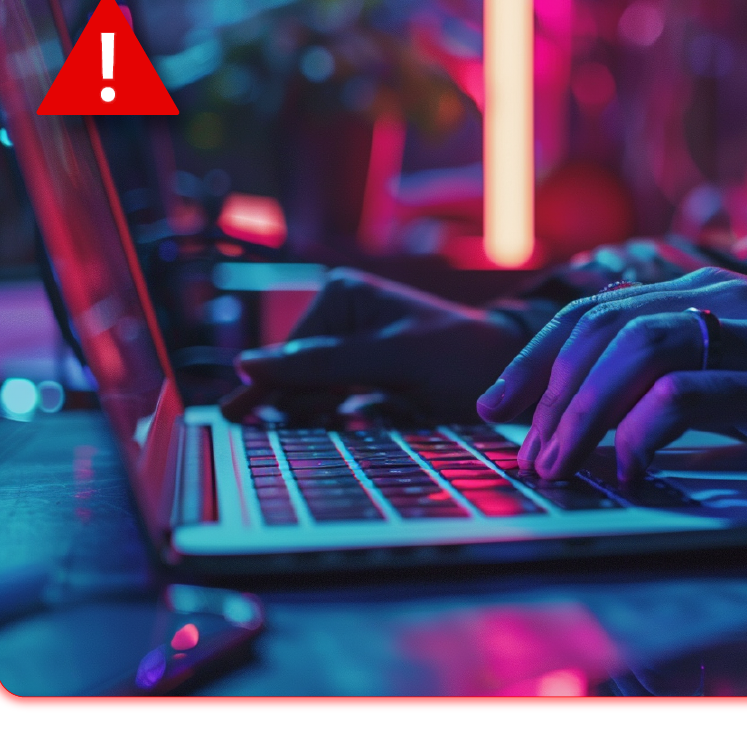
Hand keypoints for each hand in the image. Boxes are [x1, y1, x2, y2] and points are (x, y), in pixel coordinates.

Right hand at [220, 268, 528, 422]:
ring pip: (310, 399)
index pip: (289, 352)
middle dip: (281, 409)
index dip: (265, 389)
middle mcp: (341, 322)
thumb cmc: (463, 356)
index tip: (232, 420)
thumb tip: (248, 364)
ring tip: (277, 450)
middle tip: (243, 439)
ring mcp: (353, 356)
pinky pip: (334, 412)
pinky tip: (315, 445)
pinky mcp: (368, 387)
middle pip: (295, 376)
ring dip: (303, 423)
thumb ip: (323, 363)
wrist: (515, 382)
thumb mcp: (394, 358)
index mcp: (341, 296)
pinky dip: (328, 428)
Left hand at [476, 267, 746, 480]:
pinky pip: (691, 394)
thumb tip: (608, 397)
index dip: (537, 358)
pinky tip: (626, 468)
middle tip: (523, 452)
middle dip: (547, 393)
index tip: (498, 406)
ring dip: (580, 414)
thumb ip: (687, 359)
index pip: (596, 311)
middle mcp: (723, 298)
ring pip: (635, 354)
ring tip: (557, 465)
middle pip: (602, 329)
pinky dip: (642, 432)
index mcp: (707, 290)